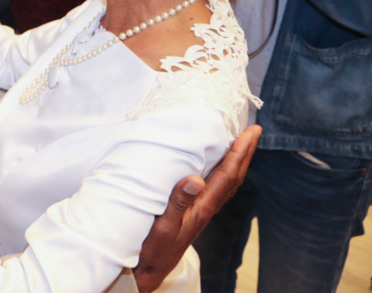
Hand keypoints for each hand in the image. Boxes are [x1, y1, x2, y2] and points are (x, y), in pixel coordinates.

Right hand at [133, 125, 260, 292]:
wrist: (149, 271)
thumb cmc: (153, 249)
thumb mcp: (162, 225)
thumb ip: (178, 202)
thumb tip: (196, 180)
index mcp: (203, 208)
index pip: (228, 175)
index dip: (240, 152)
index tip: (250, 132)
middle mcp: (207, 208)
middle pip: (234, 177)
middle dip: (245, 153)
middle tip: (254, 131)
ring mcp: (202, 212)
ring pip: (228, 182)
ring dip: (237, 161)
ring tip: (241, 143)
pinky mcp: (194, 213)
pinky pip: (216, 187)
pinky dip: (223, 171)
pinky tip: (217, 167)